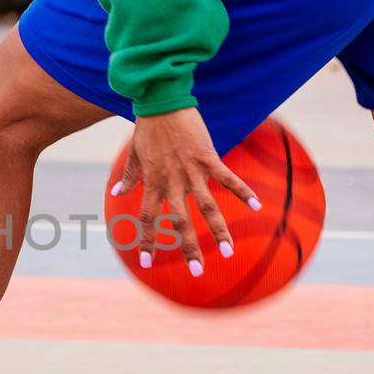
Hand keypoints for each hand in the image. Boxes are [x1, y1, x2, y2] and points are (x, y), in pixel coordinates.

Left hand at [111, 108, 260, 274]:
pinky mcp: (208, 157)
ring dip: (219, 231)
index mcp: (152, 183)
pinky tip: (258, 206)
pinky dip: (242, 192)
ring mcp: (191, 171)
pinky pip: (227, 178)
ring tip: (228, 252)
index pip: (147, 219)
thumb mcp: (133, 154)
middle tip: (196, 272)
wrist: (162, 101)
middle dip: (188, 248)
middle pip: (180, 222)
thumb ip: (128, 177)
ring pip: (207, 208)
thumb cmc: (148, 128)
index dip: (147, 241)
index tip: (147, 263)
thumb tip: (115, 193)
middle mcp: (172, 182)